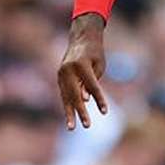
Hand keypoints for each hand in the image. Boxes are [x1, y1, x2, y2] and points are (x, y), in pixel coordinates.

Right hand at [57, 12, 108, 128]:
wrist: (81, 37)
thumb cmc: (95, 52)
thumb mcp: (99, 65)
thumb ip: (92, 82)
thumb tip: (84, 100)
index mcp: (82, 64)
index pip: (92, 86)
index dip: (99, 99)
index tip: (105, 111)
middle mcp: (69, 69)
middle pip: (75, 94)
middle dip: (81, 111)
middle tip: (87, 125)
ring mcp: (61, 73)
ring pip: (65, 96)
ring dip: (69, 112)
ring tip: (72, 127)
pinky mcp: (59, 76)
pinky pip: (63, 93)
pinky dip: (67, 104)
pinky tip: (70, 116)